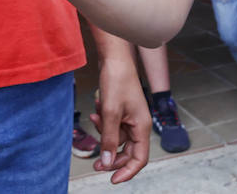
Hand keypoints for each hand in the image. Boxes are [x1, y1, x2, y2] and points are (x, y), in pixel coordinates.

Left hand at [92, 50, 150, 181]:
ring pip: (117, 137)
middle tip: (94, 164)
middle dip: (111, 157)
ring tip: (94, 118)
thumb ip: (109, 140)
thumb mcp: (110, 113)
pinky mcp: (122, 110)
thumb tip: (107, 164)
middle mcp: (139, 124)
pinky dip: (103, 122)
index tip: (112, 180)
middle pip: (127, 151)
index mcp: (142, 127)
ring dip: (104, 133)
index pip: (139, 159)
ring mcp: (131, 117)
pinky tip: (95, 110)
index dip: (127, 172)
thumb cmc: (117, 80)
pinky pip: (113, 124)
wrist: (114, 57)